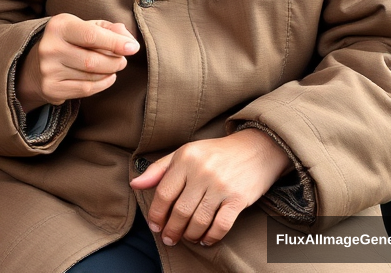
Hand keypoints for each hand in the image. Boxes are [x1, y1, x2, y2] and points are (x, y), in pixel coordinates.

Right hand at [16, 13, 138, 109]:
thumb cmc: (69, 41)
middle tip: (123, 60)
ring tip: (113, 67)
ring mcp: (48, 69)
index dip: (115, 42)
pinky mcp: (51, 88)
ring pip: (90, 76)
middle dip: (115, 61)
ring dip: (109, 72)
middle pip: (93, 60)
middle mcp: (50, 47)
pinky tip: (107, 77)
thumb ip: (107, 28)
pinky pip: (85, 90)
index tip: (133, 48)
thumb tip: (127, 37)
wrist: (36, 64)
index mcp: (59, 25)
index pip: (91, 35)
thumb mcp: (84, 26)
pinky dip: (102, 84)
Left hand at [129, 129, 291, 246]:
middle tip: (169, 238)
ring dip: (189, 235)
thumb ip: (159, 169)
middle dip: (171, 229)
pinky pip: (220, 226)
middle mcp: (201, 171)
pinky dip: (210, 237)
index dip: (156, 213)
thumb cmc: (215, 153)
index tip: (154, 226)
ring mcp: (220, 186)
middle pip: (180, 210)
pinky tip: (204, 240)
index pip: (164, 192)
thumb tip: (135, 184)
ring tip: (186, 238)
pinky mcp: (238, 199)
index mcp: (185, 158)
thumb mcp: (185, 153)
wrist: (255, 149)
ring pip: (198, 221)